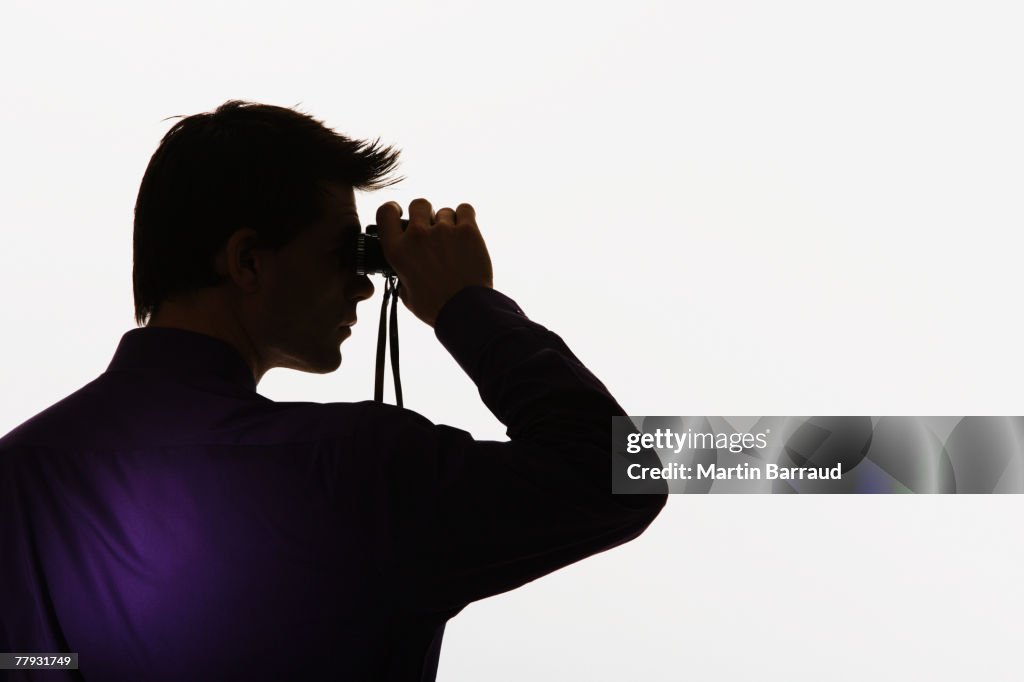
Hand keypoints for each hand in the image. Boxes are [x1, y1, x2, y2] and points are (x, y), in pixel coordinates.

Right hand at [375, 198, 493, 326]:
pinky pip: (465, 209)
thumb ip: (402, 277)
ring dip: (448, 224)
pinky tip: (466, 232)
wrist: (465, 311)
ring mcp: (443, 231)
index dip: (393, 209)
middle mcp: (418, 236)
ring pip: (444, 211)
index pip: (385, 213)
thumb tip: (405, 274)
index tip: (399, 212)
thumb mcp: (406, 295)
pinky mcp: (467, 231)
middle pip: (419, 204)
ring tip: (454, 244)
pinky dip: (466, 218)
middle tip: (432, 230)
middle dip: (425, 214)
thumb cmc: (435, 307)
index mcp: (398, 251)